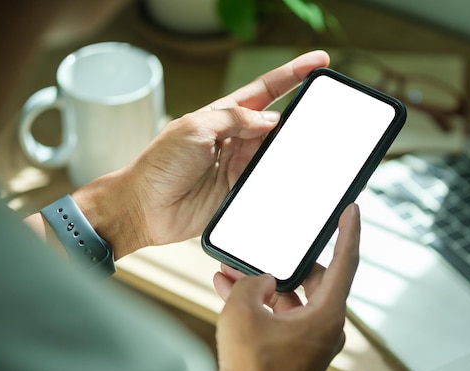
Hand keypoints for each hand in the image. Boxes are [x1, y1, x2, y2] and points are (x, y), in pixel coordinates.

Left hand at [68, 50, 329, 258]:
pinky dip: (282, 177)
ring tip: (312, 145)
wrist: (144, 207)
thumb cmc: (159, 164)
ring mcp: (238, 165)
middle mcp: (235, 138)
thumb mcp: (194, 128)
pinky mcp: (240, 191)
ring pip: (276, 152)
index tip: (318, 62)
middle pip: (276, 123)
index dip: (292, 76)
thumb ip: (234, 119)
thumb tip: (269, 120)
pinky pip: (267, 181)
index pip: (265, 91)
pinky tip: (294, 173)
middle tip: (325, 111)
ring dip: (292, 149)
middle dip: (299, 117)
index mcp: (222, 115)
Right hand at [213, 203, 359, 370]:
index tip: (353, 210)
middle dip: (284, 260)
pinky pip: (280, 314)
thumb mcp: (242, 313)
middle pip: (313, 278)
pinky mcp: (294, 347)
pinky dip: (260, 302)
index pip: (345, 262)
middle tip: (271, 241)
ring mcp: (310, 338)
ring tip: (233, 269)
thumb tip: (260, 280)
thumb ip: (251, 283)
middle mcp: (324, 325)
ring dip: (263, 283)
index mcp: (326, 315)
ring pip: (290, 296)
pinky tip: (229, 290)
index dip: (349, 231)